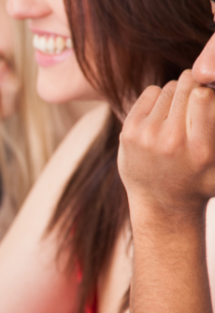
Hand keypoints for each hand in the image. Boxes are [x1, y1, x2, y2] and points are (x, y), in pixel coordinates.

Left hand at [119, 69, 214, 216]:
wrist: (161, 203)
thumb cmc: (201, 179)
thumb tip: (212, 94)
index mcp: (201, 150)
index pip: (204, 96)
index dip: (208, 92)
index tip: (208, 100)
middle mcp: (171, 141)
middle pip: (187, 85)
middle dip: (195, 89)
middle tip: (194, 108)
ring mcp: (146, 136)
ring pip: (169, 88)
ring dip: (177, 96)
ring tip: (178, 119)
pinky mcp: (129, 131)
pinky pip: (151, 92)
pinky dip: (159, 99)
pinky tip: (162, 118)